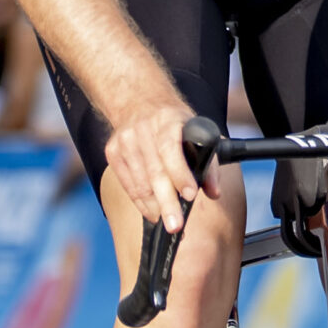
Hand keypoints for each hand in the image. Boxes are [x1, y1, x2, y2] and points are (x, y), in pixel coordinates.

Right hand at [104, 98, 215, 232]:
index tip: (190, 195)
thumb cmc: (173, 122)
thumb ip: (209, 160)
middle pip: (155, 172)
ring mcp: (124, 141)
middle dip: (167, 202)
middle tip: (176, 226)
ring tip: (169, 223)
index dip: (180, 173)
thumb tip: (214, 192)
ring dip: (155, 207)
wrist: (137, 101)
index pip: (171, 149)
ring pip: (140, 183)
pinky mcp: (112, 152)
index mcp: (167, 120)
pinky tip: (153, 213)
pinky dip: (142, 203)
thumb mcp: (195, 128)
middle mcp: (142, 130)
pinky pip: (128, 185)